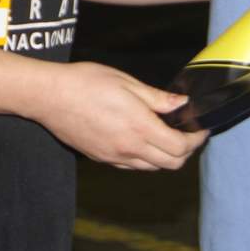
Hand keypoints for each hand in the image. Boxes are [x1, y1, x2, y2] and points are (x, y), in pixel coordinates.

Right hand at [33, 64, 206, 169]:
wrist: (49, 97)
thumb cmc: (86, 83)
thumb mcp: (126, 82)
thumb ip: (157, 98)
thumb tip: (182, 105)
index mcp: (140, 128)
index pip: (180, 147)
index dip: (196, 139)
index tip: (200, 129)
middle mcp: (130, 148)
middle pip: (171, 164)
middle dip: (185, 152)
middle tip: (187, 134)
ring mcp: (114, 156)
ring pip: (152, 167)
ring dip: (165, 157)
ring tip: (165, 136)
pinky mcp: (101, 158)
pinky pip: (132, 166)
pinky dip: (144, 158)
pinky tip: (140, 140)